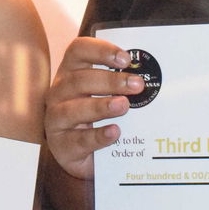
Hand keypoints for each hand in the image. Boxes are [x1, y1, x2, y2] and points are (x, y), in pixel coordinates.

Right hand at [45, 37, 142, 179]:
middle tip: (137, 85)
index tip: (126, 59)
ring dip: (101, 106)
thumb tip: (151, 78)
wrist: (89, 158)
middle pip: (78, 80)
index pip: (78, 51)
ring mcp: (56, 120)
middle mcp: (59, 93)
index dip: (101, 50)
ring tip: (124, 106)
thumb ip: (123, 85)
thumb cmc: (99, 120)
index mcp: (71, 74)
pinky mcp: (62, 147)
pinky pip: (79, 140)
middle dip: (110, 80)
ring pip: (73, 109)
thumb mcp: (107, 97)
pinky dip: (98, 135)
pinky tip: (115, 132)